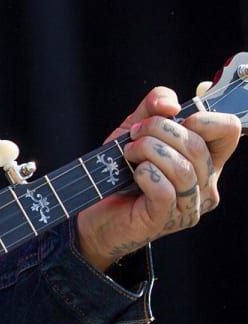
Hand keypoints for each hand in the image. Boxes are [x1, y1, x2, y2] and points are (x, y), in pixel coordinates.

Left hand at [76, 86, 241, 271]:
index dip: (202, 118)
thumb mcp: (135, 130)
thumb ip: (153, 108)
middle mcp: (205, 184)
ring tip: (129, 153)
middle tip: (134, 134)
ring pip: (183, 168)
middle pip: (198, 146)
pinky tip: (134, 173)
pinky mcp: (164, 219)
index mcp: (206, 160)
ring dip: (148, 151)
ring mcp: (188, 205)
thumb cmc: (118, 172)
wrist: (94, 212)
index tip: (171, 117)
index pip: (229, 130)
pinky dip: (145, 174)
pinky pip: (164, 190)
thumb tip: (169, 104)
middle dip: (159, 130)